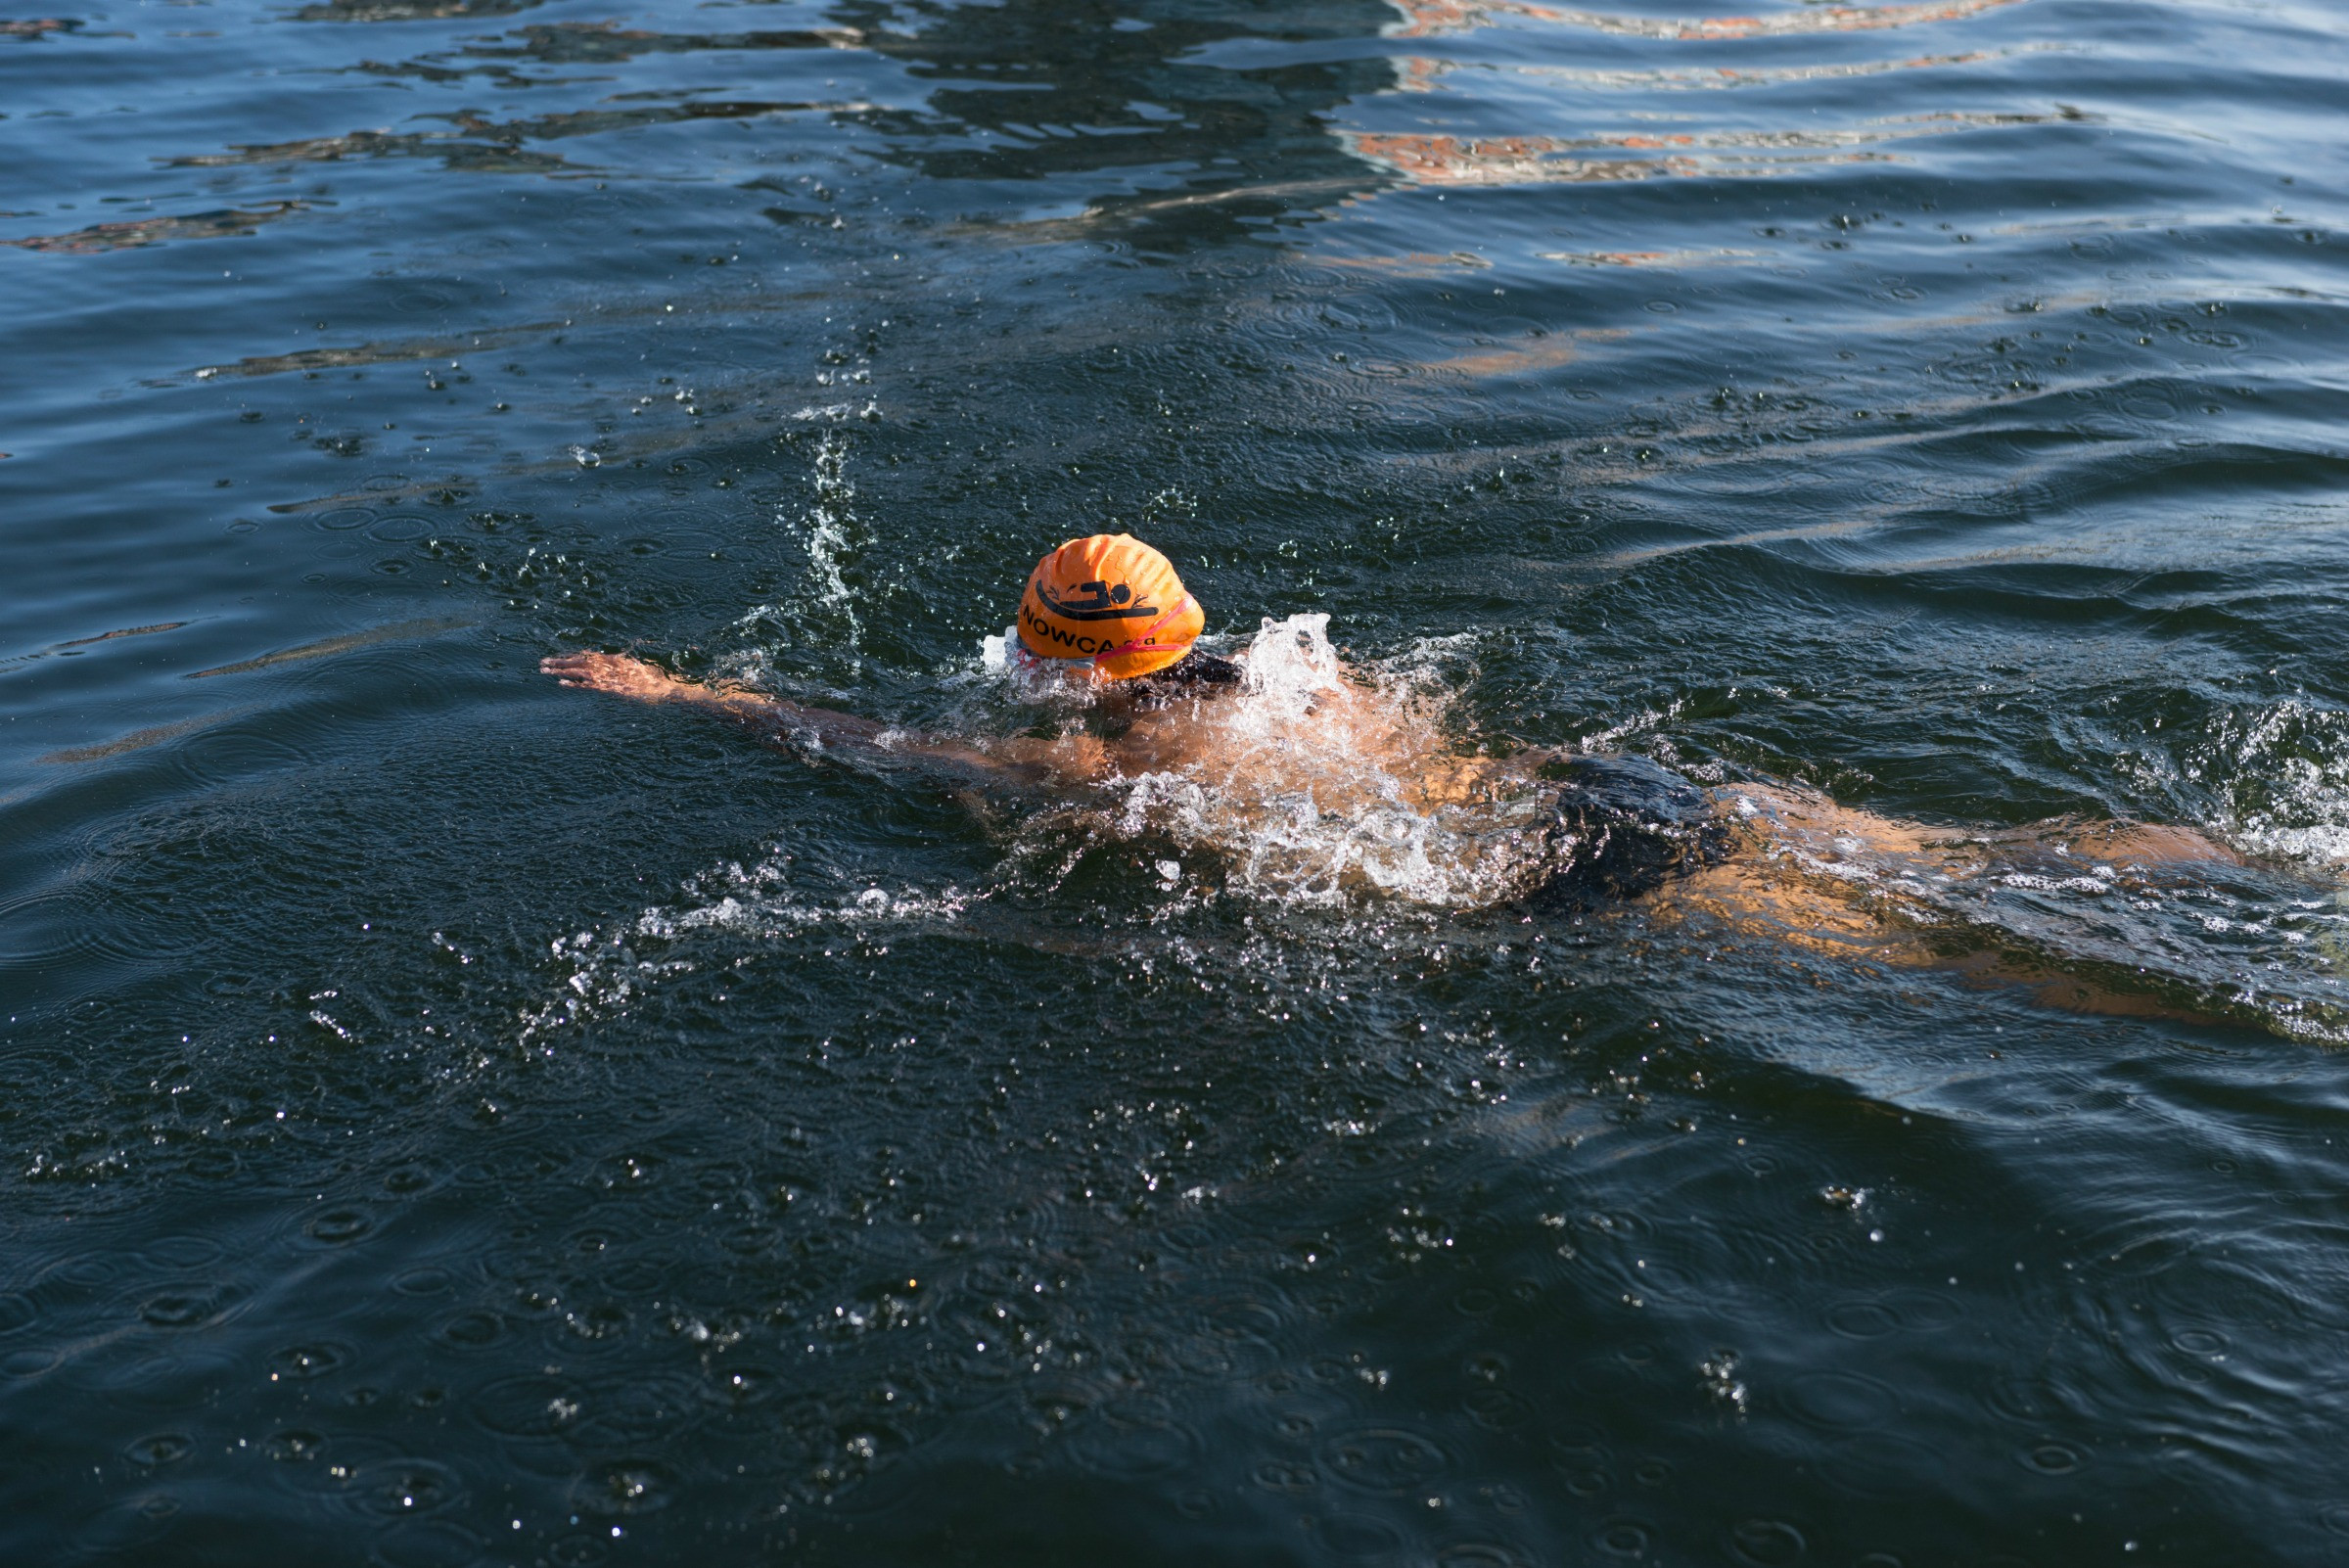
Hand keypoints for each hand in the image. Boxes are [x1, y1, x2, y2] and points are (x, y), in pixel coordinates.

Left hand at [539, 650, 694, 702]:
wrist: (667, 688)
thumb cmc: (657, 681)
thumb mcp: (641, 670)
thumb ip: (627, 668)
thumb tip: (622, 666)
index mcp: (616, 659)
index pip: (589, 655)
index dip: (572, 657)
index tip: (558, 658)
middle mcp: (610, 665)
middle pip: (579, 660)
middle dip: (560, 661)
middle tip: (542, 662)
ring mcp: (611, 676)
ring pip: (580, 670)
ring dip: (561, 670)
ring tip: (544, 670)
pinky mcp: (612, 688)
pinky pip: (589, 685)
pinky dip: (575, 683)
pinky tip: (562, 683)